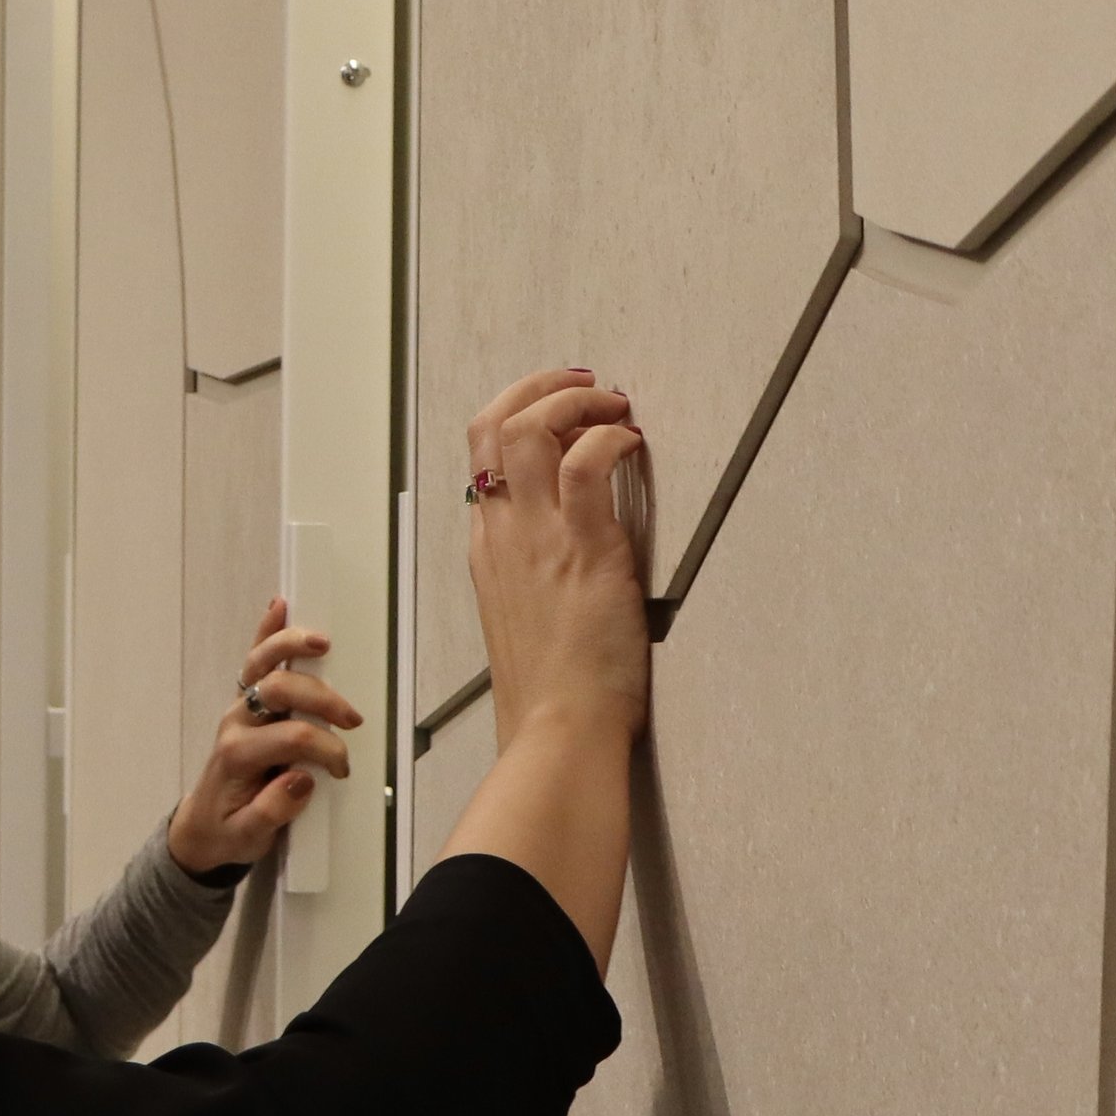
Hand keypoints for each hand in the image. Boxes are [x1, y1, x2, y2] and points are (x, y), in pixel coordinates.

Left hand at [164, 598, 364, 875]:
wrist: (201, 829)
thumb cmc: (228, 831)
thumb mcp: (248, 837)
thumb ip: (272, 812)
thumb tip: (301, 780)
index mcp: (237, 756)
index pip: (291, 738)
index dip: (324, 749)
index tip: (342, 769)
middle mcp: (236, 723)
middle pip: (279, 691)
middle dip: (322, 699)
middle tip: (352, 720)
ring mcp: (239, 709)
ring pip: (261, 665)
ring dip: (292, 647)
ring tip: (324, 642)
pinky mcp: (244, 704)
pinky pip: (253, 662)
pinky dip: (265, 633)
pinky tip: (278, 606)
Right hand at [466, 369, 648, 746]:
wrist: (558, 729)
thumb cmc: (554, 692)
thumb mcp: (526, 621)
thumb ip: (534, 576)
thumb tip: (566, 551)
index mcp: (488, 549)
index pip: (483, 457)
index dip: (521, 417)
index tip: (563, 414)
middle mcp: (502, 532)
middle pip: (492, 423)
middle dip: (540, 387)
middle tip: (585, 386)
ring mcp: (537, 537)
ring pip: (529, 427)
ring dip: (576, 401)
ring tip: (613, 406)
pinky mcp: (583, 547)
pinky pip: (585, 462)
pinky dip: (610, 438)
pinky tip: (632, 446)